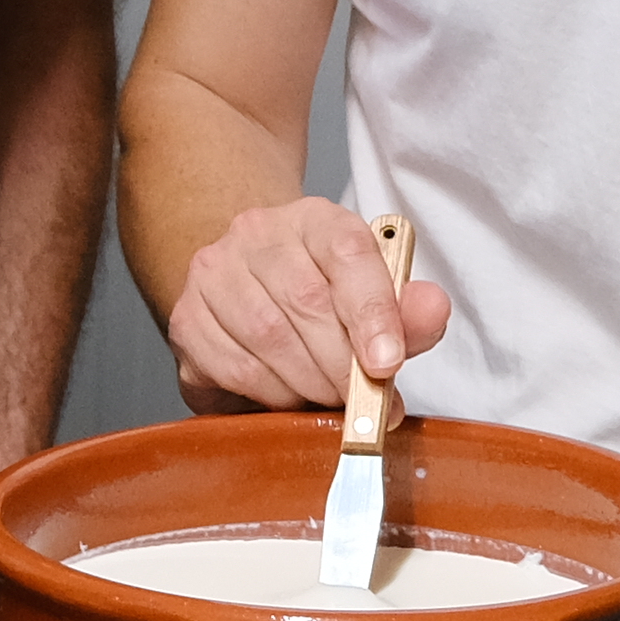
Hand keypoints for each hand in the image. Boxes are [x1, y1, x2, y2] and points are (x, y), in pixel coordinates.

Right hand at [164, 196, 452, 415]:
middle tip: (362, 401)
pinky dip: (270, 394)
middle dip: (342, 364)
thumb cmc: (321, 298)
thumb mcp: (373, 298)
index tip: (388, 364)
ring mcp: (214, 272)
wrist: (251, 290)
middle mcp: (257, 233)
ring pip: (267, 336)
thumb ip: (407, 312)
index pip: (348, 252)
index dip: (373, 312)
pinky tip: (288, 395)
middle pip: (306, 300)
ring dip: (307, 383)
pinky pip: (233, 366)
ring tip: (328, 398)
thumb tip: (432, 311)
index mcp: (314, 219)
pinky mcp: (187, 318)